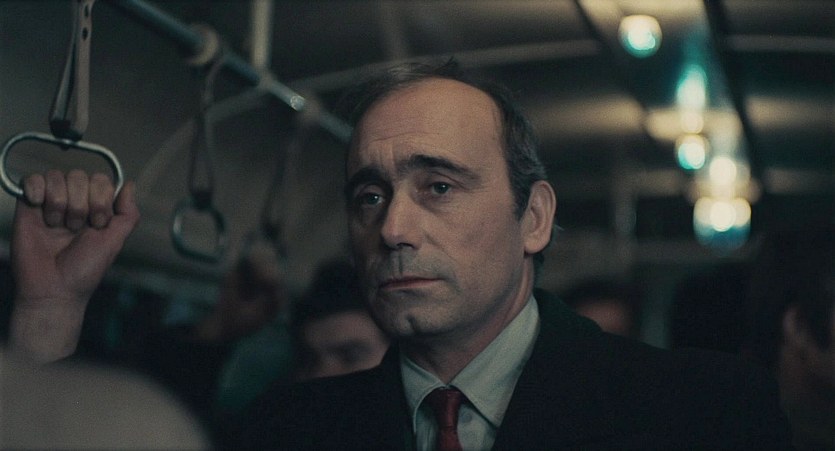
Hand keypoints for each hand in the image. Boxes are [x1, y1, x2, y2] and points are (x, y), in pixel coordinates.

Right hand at [9, 170, 139, 362]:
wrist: (53, 289)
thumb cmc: (84, 270)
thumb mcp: (115, 242)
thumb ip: (128, 214)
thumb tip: (130, 184)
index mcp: (95, 207)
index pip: (101, 180)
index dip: (100, 199)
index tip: (97, 224)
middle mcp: (74, 201)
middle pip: (80, 175)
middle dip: (80, 204)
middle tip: (75, 228)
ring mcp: (50, 202)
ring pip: (57, 176)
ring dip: (60, 203)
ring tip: (57, 226)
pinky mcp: (27, 205)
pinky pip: (32, 178)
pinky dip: (37, 189)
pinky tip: (39, 207)